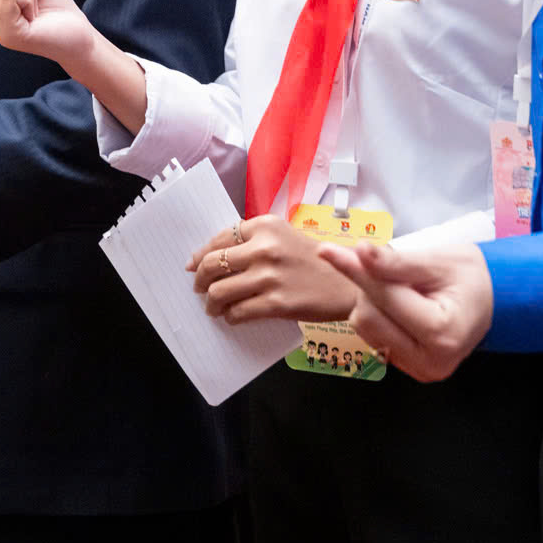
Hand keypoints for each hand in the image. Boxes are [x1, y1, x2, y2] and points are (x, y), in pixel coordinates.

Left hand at [189, 215, 355, 324]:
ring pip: (220, 292)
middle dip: (200, 280)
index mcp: (264, 226)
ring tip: (214, 307)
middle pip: (212, 264)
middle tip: (200, 289)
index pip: (219, 239)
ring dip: (211, 303)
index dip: (200, 255)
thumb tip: (214, 256)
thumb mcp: (284, 235)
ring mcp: (269, 276)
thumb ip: (253, 240)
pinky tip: (233, 316)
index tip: (193, 266)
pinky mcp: (276, 303)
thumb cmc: (315, 259)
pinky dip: (230, 316)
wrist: (348, 283)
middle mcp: (264, 248)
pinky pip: (238, 312)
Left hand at [318, 239, 494, 383]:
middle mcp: (430, 362)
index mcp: (442, 334)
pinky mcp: (409, 369)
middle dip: (369, 286)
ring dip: (371, 300)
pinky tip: (399, 304)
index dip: (355, 270)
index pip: (384, 298)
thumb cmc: (471, 277)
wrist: (493, 299)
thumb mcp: (437, 261)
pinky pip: (373, 336)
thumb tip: (359, 252)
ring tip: (401, 287)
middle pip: (369, 317)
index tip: (328, 250)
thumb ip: (396, 262)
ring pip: (365, 328)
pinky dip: (378, 314)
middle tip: (386, 266)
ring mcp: (419, 370)